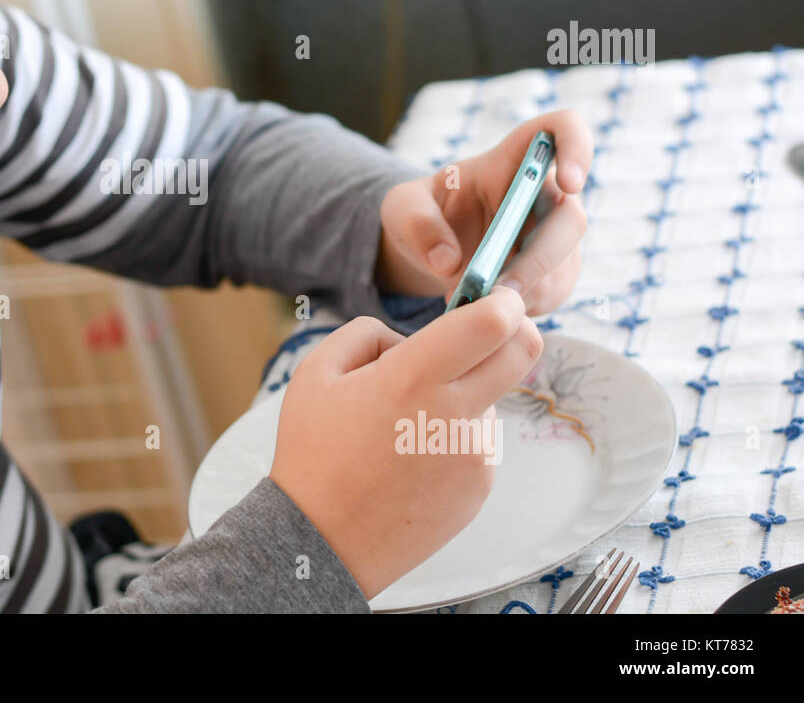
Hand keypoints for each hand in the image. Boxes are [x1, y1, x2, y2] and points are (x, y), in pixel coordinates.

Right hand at [268, 286, 539, 601]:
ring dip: (466, 395)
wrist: (322, 539)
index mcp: (413, 376)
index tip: (498, 296)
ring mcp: (473, 454)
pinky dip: (455, 438)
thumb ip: (367, 332)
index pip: (491, 323)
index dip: (503, 301)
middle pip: (523, 352)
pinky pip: (479, 442)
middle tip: (492, 329)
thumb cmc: (314, 453)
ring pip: (491, 399)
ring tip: (404, 427)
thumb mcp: (318, 371)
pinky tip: (412, 460)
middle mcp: (454, 413)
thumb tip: (409, 337)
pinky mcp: (480, 486)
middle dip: (517, 330)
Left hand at [374, 108, 592, 315]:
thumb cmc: (420, 214)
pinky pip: (554, 293)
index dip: (577, 148)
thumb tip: (450, 262)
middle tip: (499, 290)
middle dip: (539, 258)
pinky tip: (489, 311)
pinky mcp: (553, 272)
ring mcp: (553, 235)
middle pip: (571, 218)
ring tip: (476, 305)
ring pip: (564, 264)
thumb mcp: (401, 209)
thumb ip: (417, 224)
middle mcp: (544, 193)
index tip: (569, 182)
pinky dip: (523, 309)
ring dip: (526, 291)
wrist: (426, 250)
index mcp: (511, 159)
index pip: (562, 129)